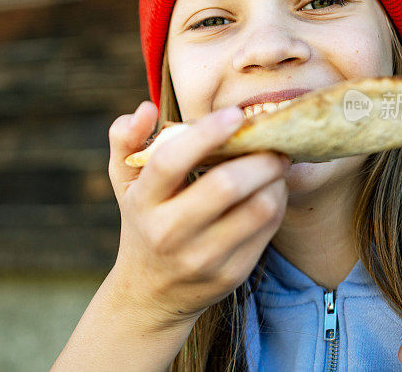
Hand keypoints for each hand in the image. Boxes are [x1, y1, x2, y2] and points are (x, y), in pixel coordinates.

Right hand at [106, 101, 290, 325]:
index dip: (205, 134)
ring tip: (275, 164)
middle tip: (272, 141)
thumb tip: (145, 108)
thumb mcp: (124, 184)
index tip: (235, 115)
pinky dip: (277, 203)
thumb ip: (126, 140)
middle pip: (225, 186)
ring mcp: (202, 257)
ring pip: (257, 208)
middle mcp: (169, 232)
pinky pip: (267, 230)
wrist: (150, 294)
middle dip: (258, 157)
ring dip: (275, 179)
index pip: (171, 162)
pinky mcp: (231, 274)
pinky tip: (272, 191)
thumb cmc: (142, 222)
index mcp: (142, 202)